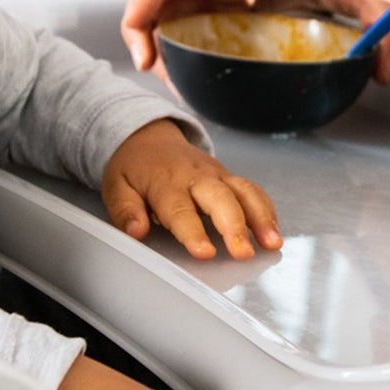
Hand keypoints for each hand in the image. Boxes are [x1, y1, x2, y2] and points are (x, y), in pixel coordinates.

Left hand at [102, 119, 281, 260]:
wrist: (149, 136)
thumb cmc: (133, 168)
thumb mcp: (116, 186)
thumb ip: (126, 210)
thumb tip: (135, 231)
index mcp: (165, 182)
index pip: (180, 210)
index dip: (192, 232)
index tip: (204, 252)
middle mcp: (195, 176)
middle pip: (220, 198)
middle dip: (234, 226)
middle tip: (243, 253)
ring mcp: (216, 174)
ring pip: (244, 191)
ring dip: (261, 218)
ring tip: (272, 244)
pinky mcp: (228, 176)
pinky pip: (252, 190)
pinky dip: (266, 210)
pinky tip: (273, 232)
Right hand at [122, 0, 389, 82]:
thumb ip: (380, 23)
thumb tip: (380, 71)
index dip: (147, 2)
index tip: (144, 45)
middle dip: (143, 29)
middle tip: (152, 71)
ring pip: (165, 7)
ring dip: (157, 42)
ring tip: (173, 82)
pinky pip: (183, 19)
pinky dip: (177, 46)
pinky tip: (190, 77)